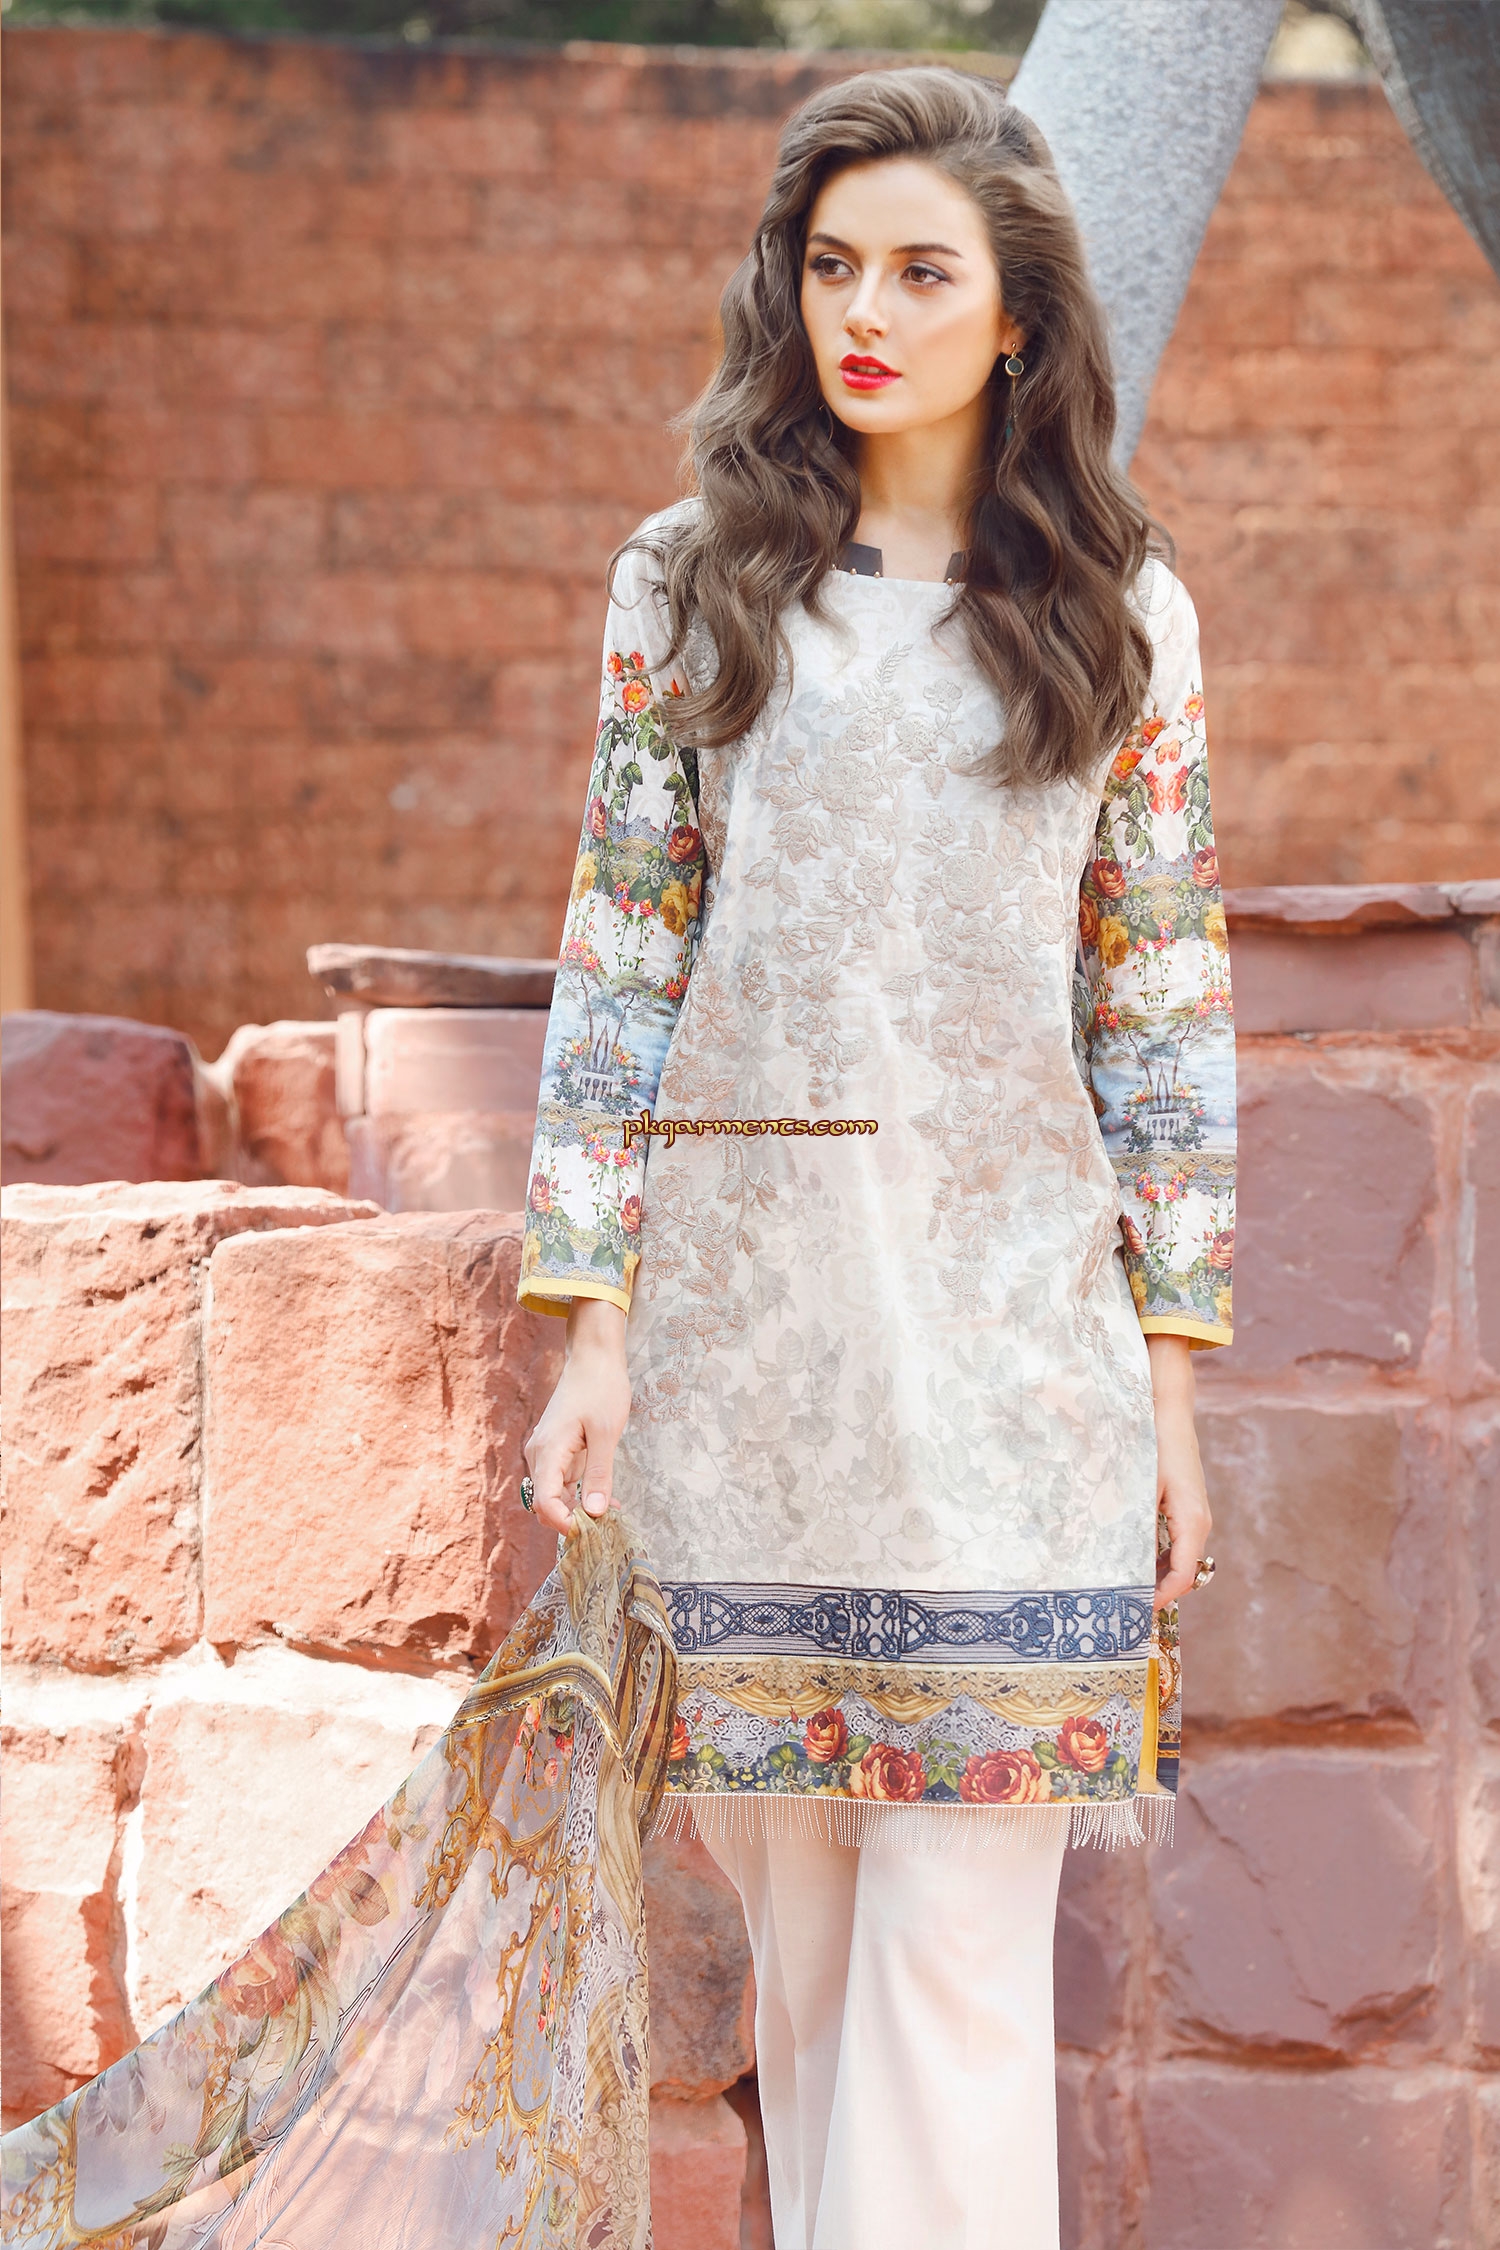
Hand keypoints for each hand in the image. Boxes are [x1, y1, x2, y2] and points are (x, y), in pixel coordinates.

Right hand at [522, 1297, 630, 1536]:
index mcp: (548, 1451)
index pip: (545, 1502)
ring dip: (578, 1511)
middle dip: (572, 1522)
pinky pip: (563, 1483)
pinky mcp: (557, 1451)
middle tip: (607, 1530)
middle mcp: (540, 1455)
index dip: (565, 1524)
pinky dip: (581, 1496)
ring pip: (554, 1496)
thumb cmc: (601, 1388)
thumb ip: (599, 1474)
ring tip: (613, 1517)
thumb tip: (595, 1513)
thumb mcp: (606, 1433)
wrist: (594, 1358)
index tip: (592, 1534)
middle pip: (545, 1504)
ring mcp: (546, 1453)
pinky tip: (608, 1501)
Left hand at [1146, 1333, 1211, 1611]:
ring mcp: (1195, 1516)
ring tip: (1123, 1589)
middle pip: (1183, 1573)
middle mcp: (1199, 1523)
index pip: (1184, 1577)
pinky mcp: (1186, 1508)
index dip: (1160, 1599)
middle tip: (1123, 1608)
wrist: (1168, 1411)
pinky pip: (1176, 1544)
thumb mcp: (1141, 1489)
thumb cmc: (1153, 1446)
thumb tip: (1125, 1565)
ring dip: (1155, 1576)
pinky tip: (1129, 1559)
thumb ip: (1136, 1527)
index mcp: (1192, 1522)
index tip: (1135, 1614)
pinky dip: (1157, 1558)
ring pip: (1179, 1559)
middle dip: (1156, 1593)